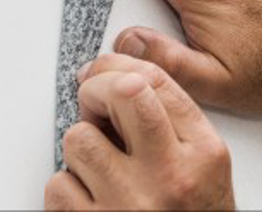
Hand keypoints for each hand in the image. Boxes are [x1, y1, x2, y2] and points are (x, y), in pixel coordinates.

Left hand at [45, 54, 234, 210]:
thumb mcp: (202, 163)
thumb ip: (170, 119)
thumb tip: (116, 79)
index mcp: (202, 152)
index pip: (156, 80)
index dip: (120, 64)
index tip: (104, 68)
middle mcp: (170, 175)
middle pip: (123, 91)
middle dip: (97, 86)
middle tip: (93, 98)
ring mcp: (131, 205)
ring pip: (79, 137)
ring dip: (82, 146)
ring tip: (99, 164)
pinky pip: (59, 184)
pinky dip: (68, 186)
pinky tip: (91, 197)